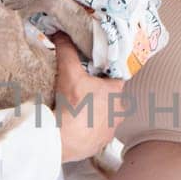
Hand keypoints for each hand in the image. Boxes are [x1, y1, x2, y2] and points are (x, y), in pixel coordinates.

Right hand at [50, 31, 126, 162]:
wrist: (62, 139)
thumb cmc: (71, 105)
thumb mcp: (69, 73)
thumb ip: (67, 51)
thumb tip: (61, 35)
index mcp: (117, 93)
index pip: (116, 78)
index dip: (105, 75)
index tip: (94, 74)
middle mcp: (119, 112)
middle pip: (111, 98)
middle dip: (100, 95)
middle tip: (83, 91)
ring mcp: (111, 130)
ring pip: (105, 116)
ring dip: (95, 113)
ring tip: (78, 110)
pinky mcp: (101, 144)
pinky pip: (97, 133)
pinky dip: (89, 130)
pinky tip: (77, 126)